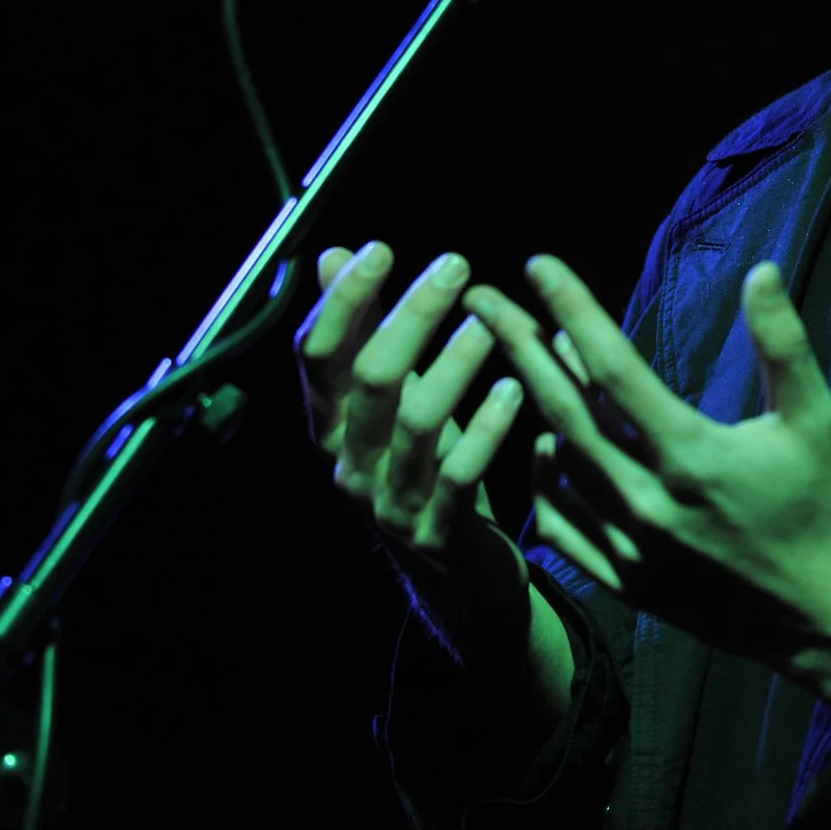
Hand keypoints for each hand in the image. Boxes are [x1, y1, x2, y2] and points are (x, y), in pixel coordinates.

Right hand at [295, 242, 530, 664]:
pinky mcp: (439, 534)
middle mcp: (351, 463)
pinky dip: (487, 429)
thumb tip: (334, 254)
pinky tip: (514, 389)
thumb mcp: (394, 399)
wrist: (459, 581)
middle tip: (453, 265)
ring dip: (454, 365)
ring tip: (488, 323)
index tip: (379, 249)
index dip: (342, 300)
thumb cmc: (427, 469)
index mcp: (332, 426)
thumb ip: (364, 329)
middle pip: (368, 378)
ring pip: (415, 422)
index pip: (316, 355)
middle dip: (410, 316)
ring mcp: (391, 502)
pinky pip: (460, 476)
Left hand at [462, 256, 830, 705]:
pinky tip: (541, 447)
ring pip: (557, 463)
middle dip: (518, 345)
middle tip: (479, 299)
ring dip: (534, 405)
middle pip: (562, 409)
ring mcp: (631, 547)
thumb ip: (784, 344)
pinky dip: (543, 481)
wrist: (826, 614)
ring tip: (520, 356)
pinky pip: (560, 525)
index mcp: (691, 454)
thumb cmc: (823, 506)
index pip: (614, 367)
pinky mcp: (627, 580)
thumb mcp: (817, 419)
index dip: (572, 309)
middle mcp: (648, 501)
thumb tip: (761, 270)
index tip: (538, 265)